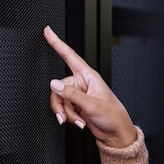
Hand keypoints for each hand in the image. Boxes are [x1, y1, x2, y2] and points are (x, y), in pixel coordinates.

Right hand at [43, 26, 136, 147]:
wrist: (115, 132)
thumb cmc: (112, 115)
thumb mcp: (91, 104)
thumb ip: (71, 94)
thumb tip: (54, 84)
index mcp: (89, 76)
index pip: (70, 56)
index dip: (58, 43)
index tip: (48, 31)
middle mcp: (83, 83)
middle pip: (58, 87)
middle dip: (61, 104)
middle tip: (66, 115)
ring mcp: (79, 94)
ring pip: (59, 99)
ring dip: (66, 112)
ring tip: (78, 120)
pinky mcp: (76, 104)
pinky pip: (63, 107)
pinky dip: (68, 116)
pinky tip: (79, 121)